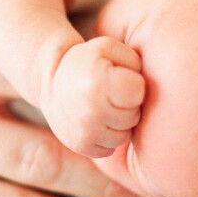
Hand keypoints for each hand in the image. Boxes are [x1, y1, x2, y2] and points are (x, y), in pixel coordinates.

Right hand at [43, 37, 144, 157]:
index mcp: (97, 83)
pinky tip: (96, 121)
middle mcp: (90, 111)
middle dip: (127, 105)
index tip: (119, 78)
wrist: (51, 82)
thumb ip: (135, 62)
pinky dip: (107, 136)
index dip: (133, 83)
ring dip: (119, 123)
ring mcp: (84, 132)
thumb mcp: (110, 48)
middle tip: (110, 93)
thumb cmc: (89, 62)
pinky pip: (111, 148)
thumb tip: (146, 93)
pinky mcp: (81, 146)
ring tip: (103, 106)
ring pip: (124, 136)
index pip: (138, 91)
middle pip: (133, 116)